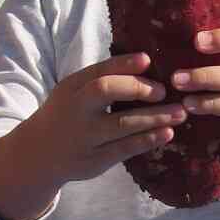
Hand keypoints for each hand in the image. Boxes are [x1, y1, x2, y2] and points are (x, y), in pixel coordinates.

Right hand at [17, 53, 184, 188]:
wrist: (38, 154)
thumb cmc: (66, 114)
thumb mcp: (72, 92)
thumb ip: (100, 79)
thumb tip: (145, 63)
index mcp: (71, 87)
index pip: (98, 70)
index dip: (124, 64)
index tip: (148, 60)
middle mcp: (76, 110)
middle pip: (105, 91)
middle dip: (137, 88)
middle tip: (164, 91)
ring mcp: (84, 136)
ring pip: (122, 124)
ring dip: (154, 117)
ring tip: (180, 113)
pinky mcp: (94, 160)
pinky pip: (125, 149)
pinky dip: (148, 140)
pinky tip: (166, 133)